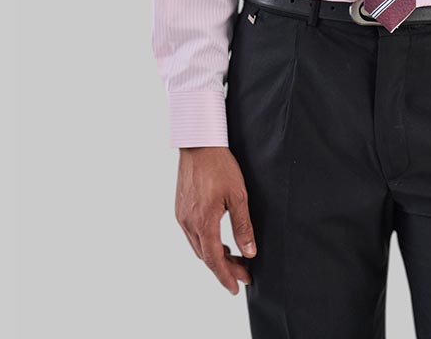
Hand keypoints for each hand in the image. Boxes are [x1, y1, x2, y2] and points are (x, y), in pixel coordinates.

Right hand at [175, 145, 257, 293]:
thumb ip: (243, 226)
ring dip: (215, 256)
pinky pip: (192, 235)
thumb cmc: (220, 166)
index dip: (226, 276)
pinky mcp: (180, 209)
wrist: (199, 143)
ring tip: (234, 259)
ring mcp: (182, 216)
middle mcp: (188, 223)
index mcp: (204, 222)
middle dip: (225, 268)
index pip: (214, 260)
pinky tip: (218, 240)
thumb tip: (249, 252)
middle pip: (206, 257)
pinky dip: (206, 243)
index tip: (237, 287)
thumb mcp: (238, 195)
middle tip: (243, 273)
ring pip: (198, 247)